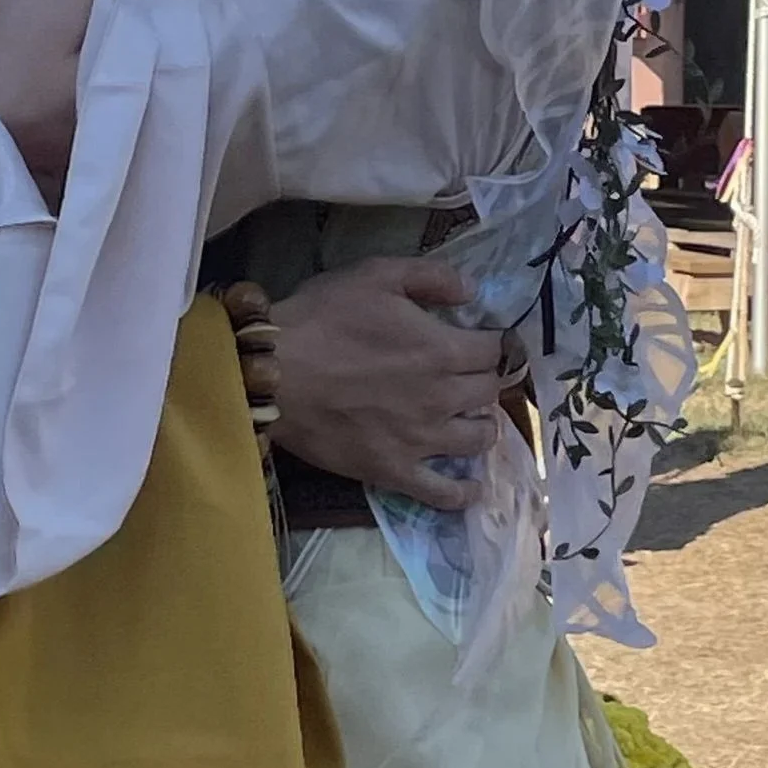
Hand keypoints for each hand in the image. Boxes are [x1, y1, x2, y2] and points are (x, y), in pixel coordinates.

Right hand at [271, 257, 516, 507]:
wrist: (273, 374)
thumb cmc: (322, 318)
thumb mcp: (375, 274)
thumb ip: (431, 277)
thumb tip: (472, 291)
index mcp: (443, 350)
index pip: (495, 350)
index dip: (495, 342)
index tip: (486, 340)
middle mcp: (443, 398)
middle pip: (489, 392)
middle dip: (485, 379)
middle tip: (470, 374)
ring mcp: (421, 440)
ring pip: (478, 439)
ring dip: (481, 425)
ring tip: (468, 418)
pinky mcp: (394, 471)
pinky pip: (443, 493)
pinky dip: (463, 492)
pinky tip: (471, 487)